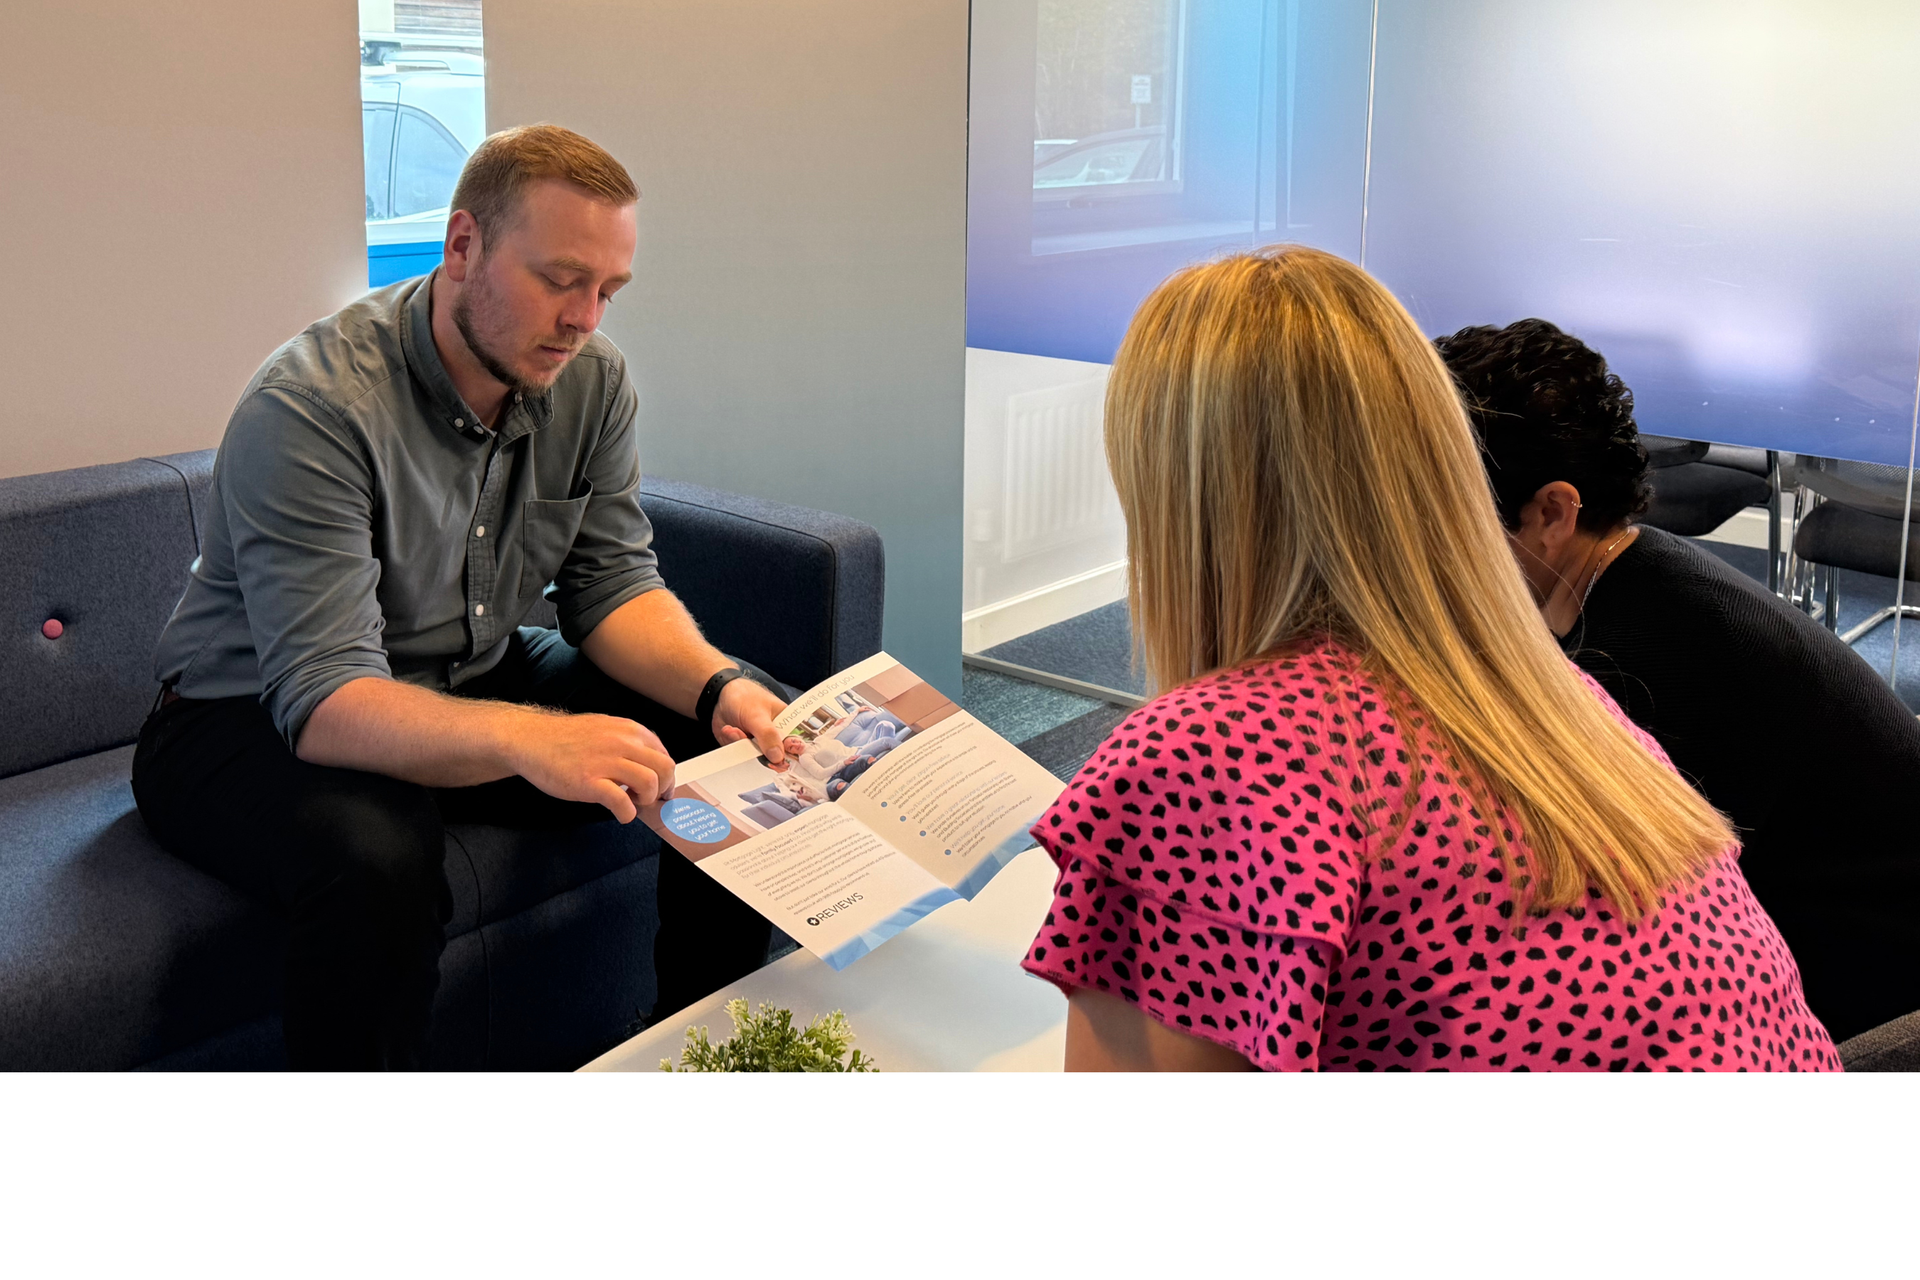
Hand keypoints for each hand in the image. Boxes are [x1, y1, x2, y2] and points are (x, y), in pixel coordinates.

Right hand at [510, 710, 675, 822]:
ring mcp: (605, 761)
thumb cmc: (565, 738)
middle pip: (665, 768)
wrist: (530, 739)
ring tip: (632, 802)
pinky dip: (627, 814)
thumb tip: (649, 762)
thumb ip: (628, 742)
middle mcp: (622, 742)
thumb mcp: (604, 729)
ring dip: (646, 800)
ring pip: (650, 783)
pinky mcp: (589, 781)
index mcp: (628, 730)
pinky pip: (623, 802)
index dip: (666, 777)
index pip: (664, 754)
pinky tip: (620, 815)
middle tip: (649, 799)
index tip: (661, 790)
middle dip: (662, 789)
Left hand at [712, 676, 788, 761]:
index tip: (780, 759)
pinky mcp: (745, 747)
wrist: (721, 696)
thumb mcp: (758, 715)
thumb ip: (768, 735)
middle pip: (777, 756)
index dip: (790, 754)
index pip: (796, 744)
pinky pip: (741, 753)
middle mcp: (775, 736)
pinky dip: (733, 743)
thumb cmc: (745, 697)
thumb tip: (778, 757)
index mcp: (786, 724)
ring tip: (734, 729)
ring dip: (742, 745)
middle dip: (762, 754)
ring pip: (756, 756)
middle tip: (752, 745)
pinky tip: (729, 729)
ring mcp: (760, 742)